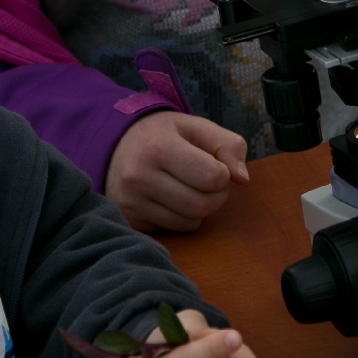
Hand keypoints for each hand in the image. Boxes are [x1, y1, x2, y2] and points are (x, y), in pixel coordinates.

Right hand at [106, 112, 247, 232]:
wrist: (115, 146)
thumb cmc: (164, 135)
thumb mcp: (196, 127)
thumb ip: (228, 145)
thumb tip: (243, 179)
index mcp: (158, 147)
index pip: (213, 177)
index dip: (223, 172)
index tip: (213, 163)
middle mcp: (139, 176)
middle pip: (203, 205)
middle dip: (216, 195)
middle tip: (208, 180)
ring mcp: (131, 202)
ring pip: (191, 222)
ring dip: (201, 208)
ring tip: (188, 187)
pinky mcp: (130, 221)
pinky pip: (175, 231)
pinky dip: (183, 218)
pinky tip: (171, 199)